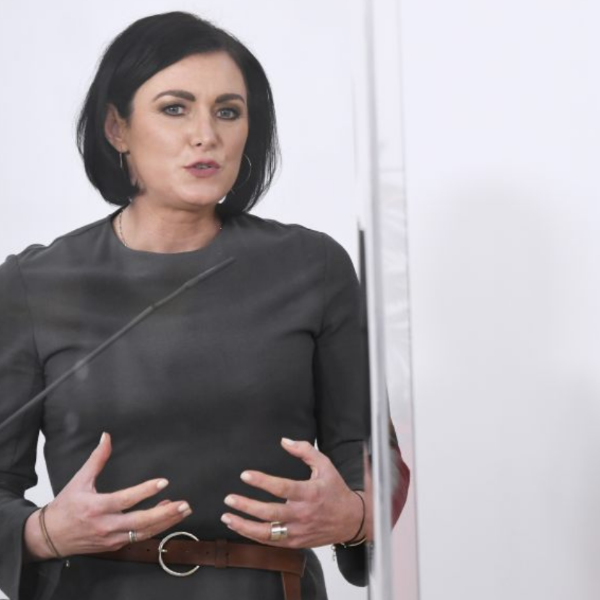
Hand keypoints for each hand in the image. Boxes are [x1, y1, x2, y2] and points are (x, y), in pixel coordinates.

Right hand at [24, 432, 191, 559]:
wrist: (50, 537)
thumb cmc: (66, 506)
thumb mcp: (79, 480)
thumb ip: (97, 459)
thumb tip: (106, 437)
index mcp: (96, 507)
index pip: (125, 499)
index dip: (145, 491)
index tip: (163, 483)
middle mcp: (105, 525)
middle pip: (140, 522)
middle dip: (165, 513)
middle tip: (184, 504)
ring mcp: (111, 538)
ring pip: (143, 532)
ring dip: (166, 522)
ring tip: (183, 510)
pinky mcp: (114, 545)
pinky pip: (138, 537)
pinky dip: (155, 527)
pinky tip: (167, 516)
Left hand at [221, 438, 364, 548]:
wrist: (351, 519)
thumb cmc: (335, 490)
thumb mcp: (325, 465)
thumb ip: (304, 450)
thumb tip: (284, 441)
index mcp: (310, 493)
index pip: (283, 488)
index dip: (262, 482)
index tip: (245, 475)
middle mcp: (303, 514)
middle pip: (270, 513)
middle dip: (247, 506)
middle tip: (230, 499)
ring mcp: (299, 531)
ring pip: (267, 533)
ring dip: (245, 526)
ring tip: (227, 517)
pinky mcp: (296, 542)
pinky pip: (271, 542)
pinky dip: (254, 536)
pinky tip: (240, 527)